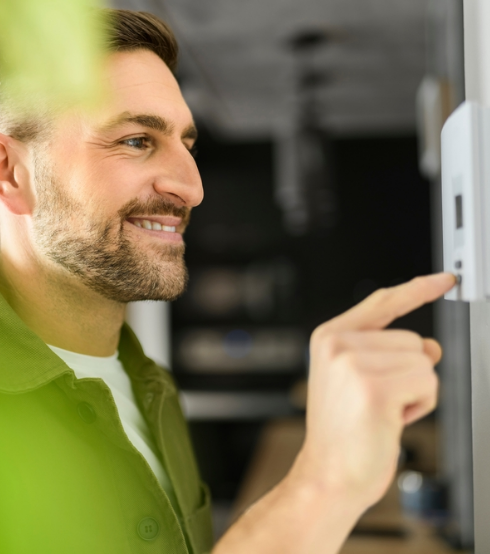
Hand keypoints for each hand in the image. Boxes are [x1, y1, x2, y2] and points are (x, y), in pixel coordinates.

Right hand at [291, 273, 455, 508]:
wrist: (327, 475)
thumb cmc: (342, 433)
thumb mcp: (357, 380)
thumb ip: (390, 353)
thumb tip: (431, 347)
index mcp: (330, 338)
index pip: (382, 302)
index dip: (416, 289)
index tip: (443, 279)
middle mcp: (338, 345)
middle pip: (413, 339)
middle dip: (409, 374)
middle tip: (379, 402)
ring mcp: (354, 364)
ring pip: (423, 362)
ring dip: (415, 392)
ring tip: (383, 412)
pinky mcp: (374, 387)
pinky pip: (427, 384)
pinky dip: (420, 406)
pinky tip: (391, 420)